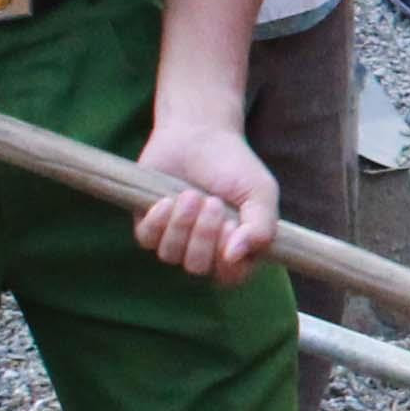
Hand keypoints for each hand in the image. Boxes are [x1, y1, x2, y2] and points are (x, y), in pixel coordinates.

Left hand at [131, 108, 280, 283]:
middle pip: (198, 267)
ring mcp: (175, 238)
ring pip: (171, 255)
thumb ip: (262, 227)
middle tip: (212, 201)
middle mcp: (205, 248)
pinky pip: (147, 240)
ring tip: (191, 195)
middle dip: (203, 235)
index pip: (232, 276)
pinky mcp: (149, 225)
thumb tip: (237, 256)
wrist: (197, 134)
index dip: (229, 260)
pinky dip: (158, 221)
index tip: (232, 226)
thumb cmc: (233, 164)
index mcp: (236, 247)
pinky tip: (167, 199)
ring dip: (181, 224)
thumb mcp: (260, 193)